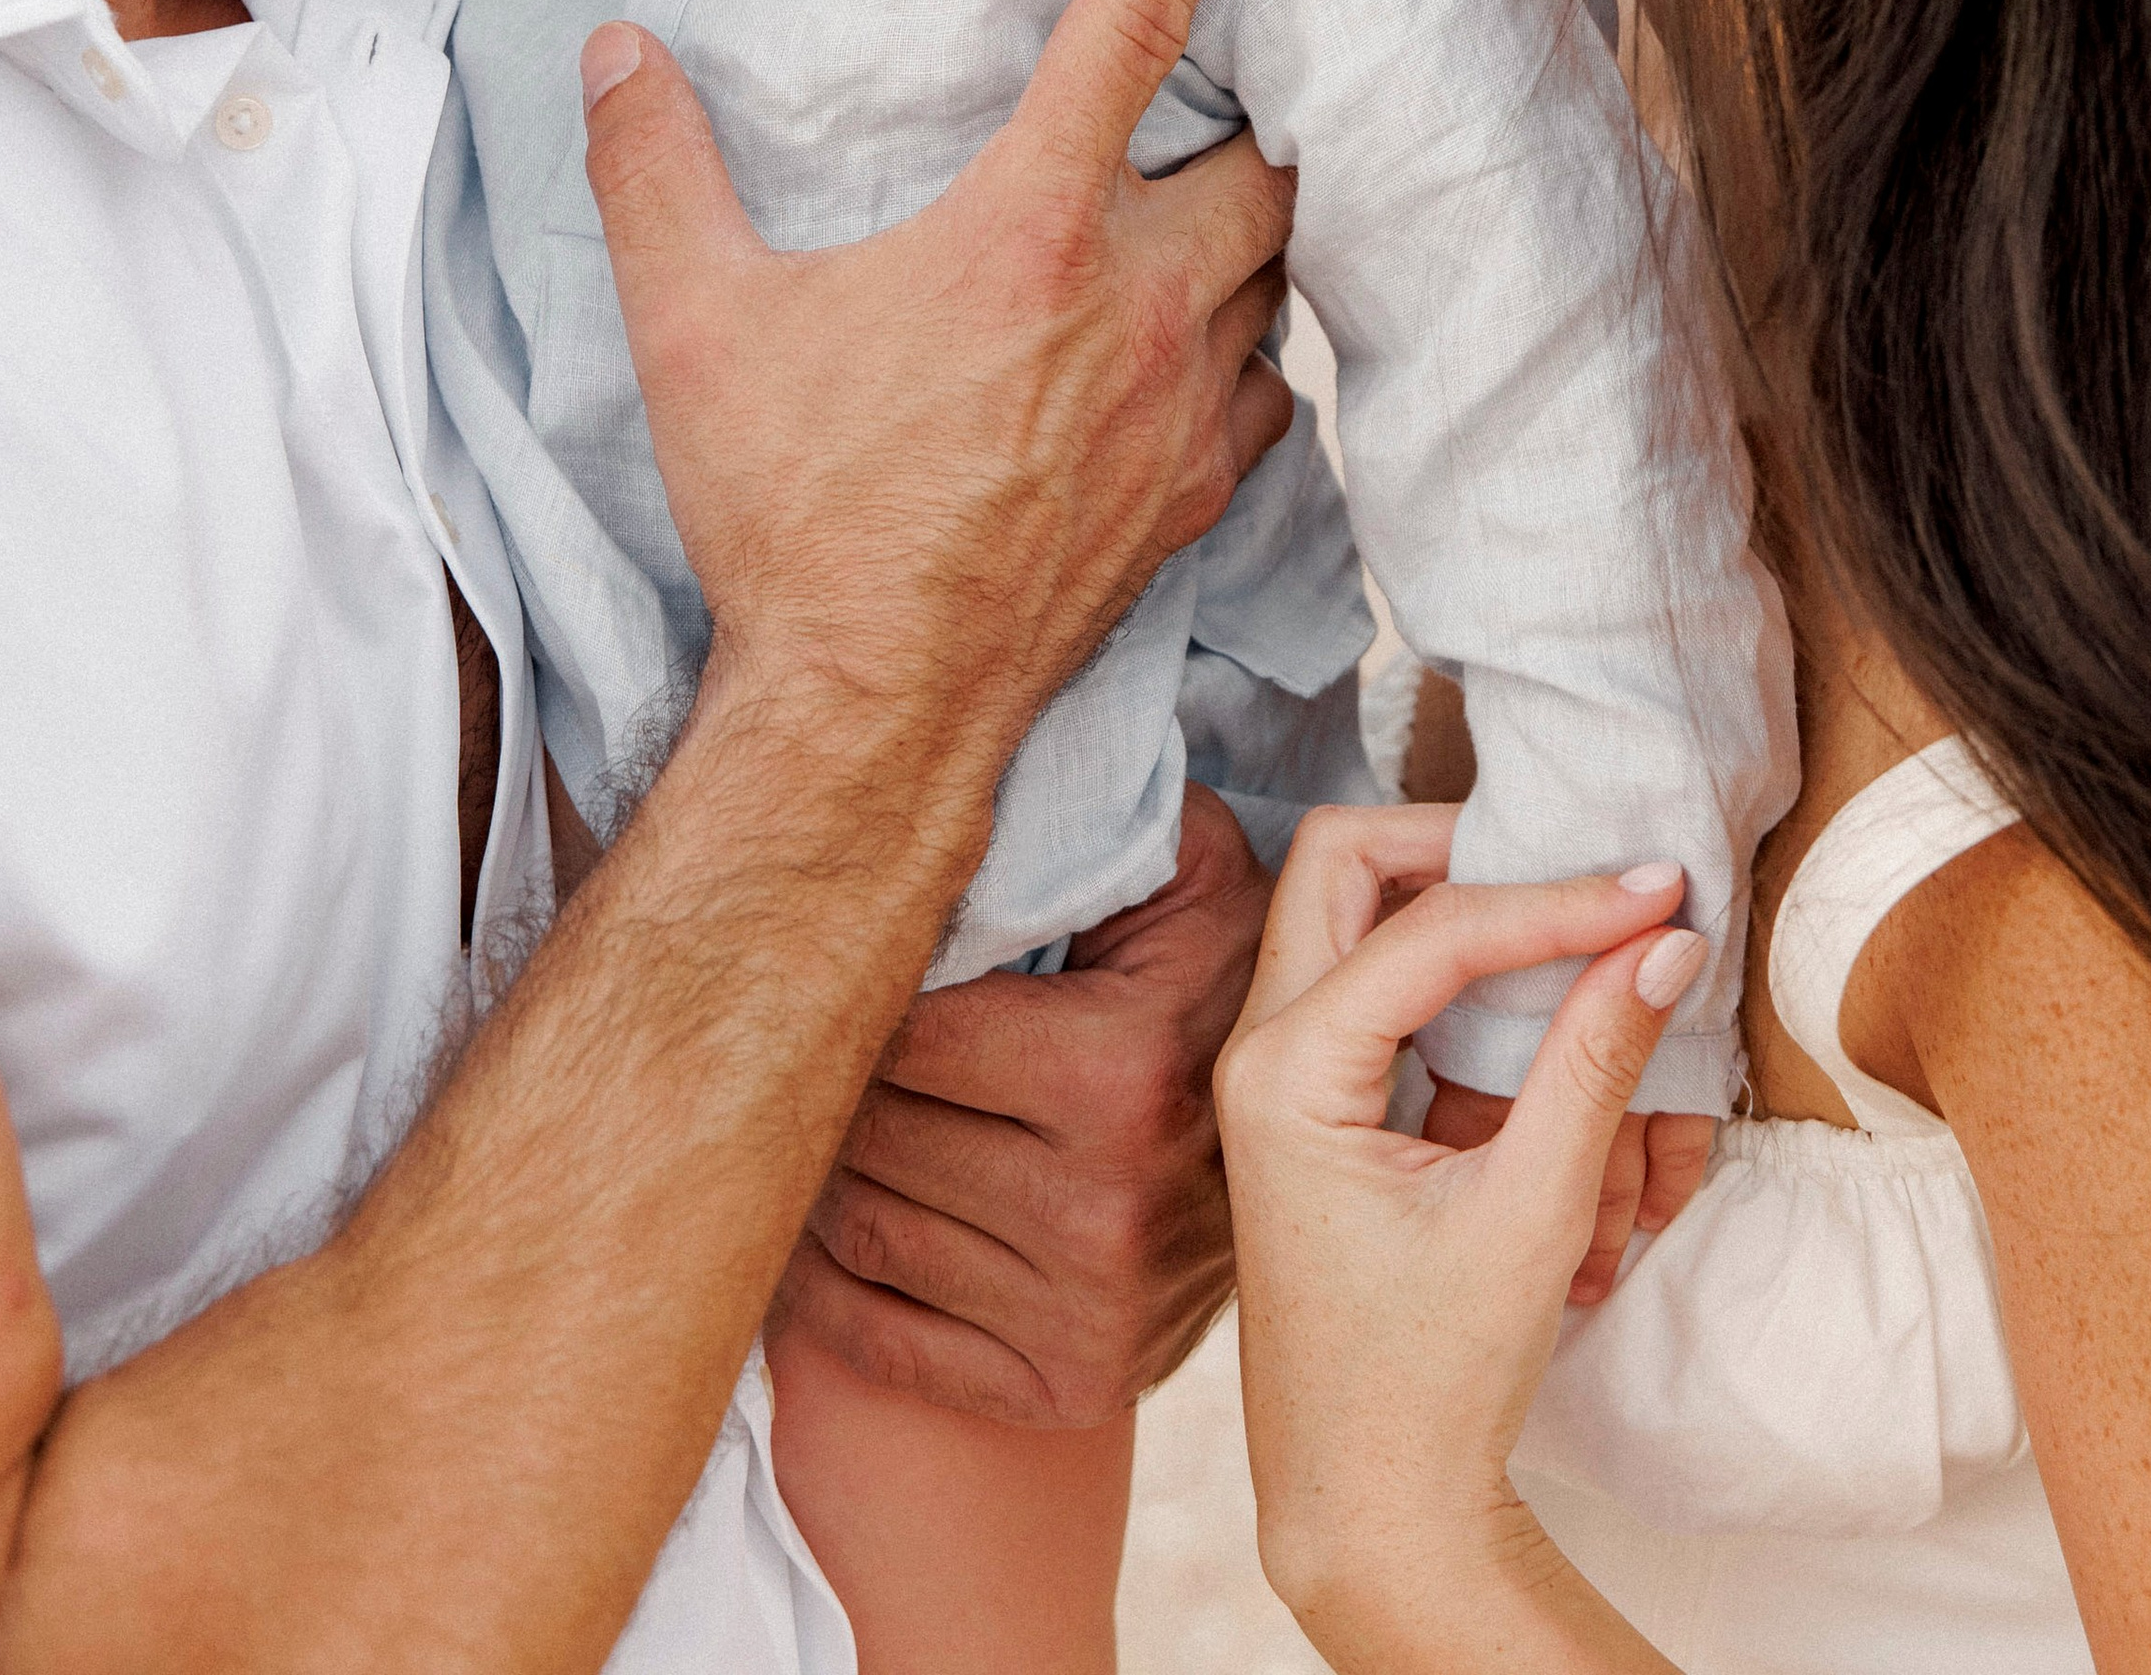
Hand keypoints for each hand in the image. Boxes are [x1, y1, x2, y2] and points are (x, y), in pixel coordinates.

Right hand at [581, 0, 1298, 766]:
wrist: (872, 709)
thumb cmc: (791, 512)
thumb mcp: (692, 327)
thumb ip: (653, 171)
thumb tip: (618, 54)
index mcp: (1030, 229)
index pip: (1137, 24)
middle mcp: (1138, 301)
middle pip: (1269, 156)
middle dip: (1260, 112)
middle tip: (1222, 90)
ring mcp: (1184, 405)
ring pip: (1279, 276)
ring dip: (1252, 237)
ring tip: (1203, 217)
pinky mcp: (1198, 496)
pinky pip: (1268, 392)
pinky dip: (1246, 356)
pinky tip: (1190, 357)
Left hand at [770, 785, 1271, 1424]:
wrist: (1333, 1131)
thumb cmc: (1228, 966)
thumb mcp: (1190, 857)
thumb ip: (1097, 804)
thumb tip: (960, 767)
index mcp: (1115, 1069)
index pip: (901, 1035)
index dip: (864, 991)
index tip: (860, 962)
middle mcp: (1101, 1204)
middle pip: (872, 1134)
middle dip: (834, 1080)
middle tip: (818, 1036)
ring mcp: (1088, 1309)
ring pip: (864, 1231)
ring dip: (822, 1173)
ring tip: (820, 1119)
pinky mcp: (1073, 1383)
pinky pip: (891, 1343)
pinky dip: (830, 1291)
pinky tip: (823, 1234)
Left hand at [1215, 805, 1703, 1664]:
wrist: (1368, 1507)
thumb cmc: (1432, 1380)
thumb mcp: (1530, 1213)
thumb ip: (1593, 1062)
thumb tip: (1667, 938)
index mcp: (1287, 1074)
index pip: (1434, 925)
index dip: (1556, 898)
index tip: (1660, 887)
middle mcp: (1261, 1050)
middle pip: (1346, 862)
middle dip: (1461, 848)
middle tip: (1574, 875)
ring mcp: (1278, 1074)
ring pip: (1358, 914)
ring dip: (1463, 919)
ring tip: (1573, 958)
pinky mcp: (1315, 1104)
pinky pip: (1381, 994)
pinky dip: (1460, 993)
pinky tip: (1543, 1037)